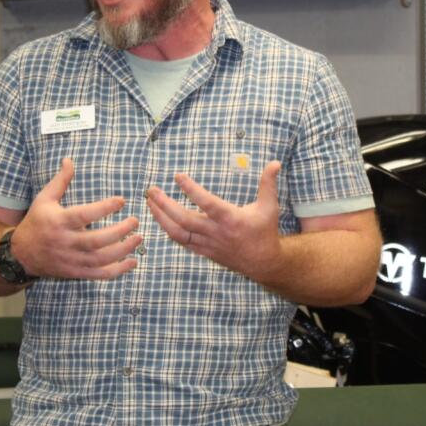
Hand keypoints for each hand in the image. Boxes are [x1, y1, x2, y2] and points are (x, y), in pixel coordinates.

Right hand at [10, 158, 140, 279]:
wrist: (22, 254)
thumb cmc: (36, 222)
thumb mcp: (44, 199)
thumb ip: (60, 181)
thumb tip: (69, 160)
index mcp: (59, 221)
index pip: (84, 215)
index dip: (104, 208)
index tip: (122, 200)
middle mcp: (66, 242)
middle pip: (96, 240)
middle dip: (119, 232)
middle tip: (135, 221)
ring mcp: (71, 260)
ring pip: (101, 259)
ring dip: (123, 250)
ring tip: (139, 238)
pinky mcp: (76, 272)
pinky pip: (100, 274)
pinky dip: (118, 270)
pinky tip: (133, 262)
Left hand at [145, 160, 282, 282]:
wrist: (263, 263)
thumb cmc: (265, 231)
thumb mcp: (270, 206)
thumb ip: (268, 184)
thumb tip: (275, 162)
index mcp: (230, 218)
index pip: (206, 203)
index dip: (191, 189)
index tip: (177, 176)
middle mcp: (216, 232)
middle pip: (184, 219)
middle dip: (164, 205)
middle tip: (151, 190)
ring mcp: (207, 243)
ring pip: (178, 232)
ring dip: (161, 217)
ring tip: (149, 202)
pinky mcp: (203, 251)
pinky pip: (181, 242)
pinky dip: (168, 230)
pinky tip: (159, 218)